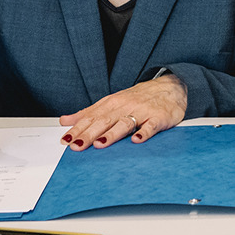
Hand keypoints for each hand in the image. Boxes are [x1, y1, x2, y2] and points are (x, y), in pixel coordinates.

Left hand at [59, 73, 186, 149]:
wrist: (170, 87)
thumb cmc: (137, 98)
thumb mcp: (111, 102)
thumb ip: (88, 113)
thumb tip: (64, 121)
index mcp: (111, 104)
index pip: (91, 117)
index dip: (78, 129)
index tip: (66, 140)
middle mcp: (124, 106)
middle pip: (104, 121)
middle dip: (89, 134)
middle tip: (77, 146)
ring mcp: (142, 112)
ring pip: (124, 123)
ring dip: (112, 134)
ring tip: (100, 144)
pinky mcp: (158, 118)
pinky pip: (150, 126)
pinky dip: (144, 133)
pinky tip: (136, 140)